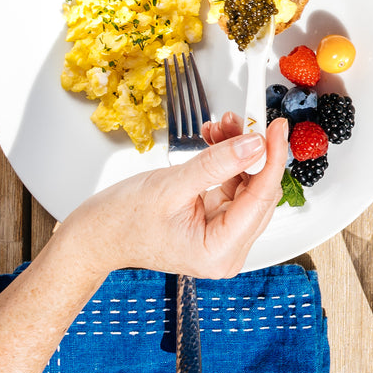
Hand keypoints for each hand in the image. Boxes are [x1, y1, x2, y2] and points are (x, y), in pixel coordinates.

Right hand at [60, 113, 289, 279]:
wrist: (94, 235)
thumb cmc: (120, 222)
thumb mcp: (171, 186)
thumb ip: (217, 164)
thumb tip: (254, 144)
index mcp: (220, 252)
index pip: (261, 199)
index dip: (272, 159)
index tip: (277, 129)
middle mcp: (228, 250)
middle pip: (259, 193)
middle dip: (252, 152)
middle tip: (246, 120)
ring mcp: (223, 237)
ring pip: (247, 186)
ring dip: (238, 153)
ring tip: (222, 126)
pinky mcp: (216, 223)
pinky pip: (233, 187)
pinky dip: (227, 162)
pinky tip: (217, 140)